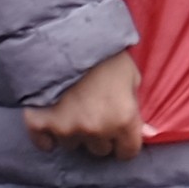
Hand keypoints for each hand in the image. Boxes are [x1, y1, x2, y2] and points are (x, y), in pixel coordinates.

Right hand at [26, 53, 141, 158]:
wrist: (65, 35)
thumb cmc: (105, 53)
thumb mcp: (131, 76)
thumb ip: (137, 106)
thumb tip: (148, 133)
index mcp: (123, 119)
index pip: (127, 152)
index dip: (125, 143)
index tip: (120, 134)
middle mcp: (95, 129)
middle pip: (99, 150)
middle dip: (100, 135)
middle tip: (94, 113)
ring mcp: (66, 128)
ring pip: (73, 144)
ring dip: (74, 131)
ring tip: (72, 108)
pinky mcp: (40, 124)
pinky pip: (45, 144)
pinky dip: (47, 137)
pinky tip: (52, 121)